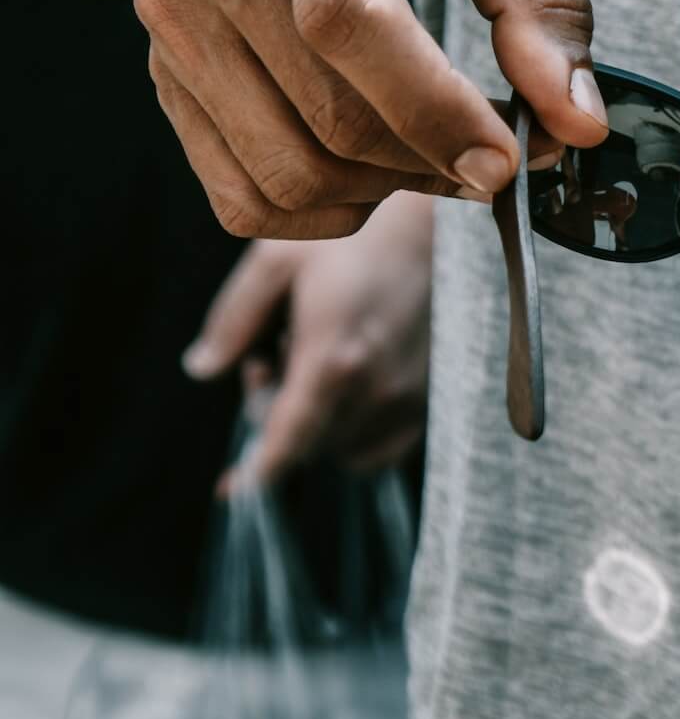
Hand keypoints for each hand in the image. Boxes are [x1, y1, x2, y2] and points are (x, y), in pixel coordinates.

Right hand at [132, 0, 607, 238]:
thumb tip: (577, 119)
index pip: (348, 16)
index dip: (432, 107)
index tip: (505, 159)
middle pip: (331, 116)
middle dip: (438, 160)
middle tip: (501, 151)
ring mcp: (173, 17)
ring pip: (293, 172)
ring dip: (391, 191)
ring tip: (437, 148)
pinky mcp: (165, 76)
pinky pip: (249, 200)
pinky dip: (329, 212)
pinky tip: (371, 166)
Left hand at [185, 191, 435, 489]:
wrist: (438, 227)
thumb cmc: (355, 232)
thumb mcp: (277, 260)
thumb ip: (233, 319)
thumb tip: (202, 368)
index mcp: (331, 358)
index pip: (287, 439)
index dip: (258, 472)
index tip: (234, 492)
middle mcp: (375, 389)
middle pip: (310, 444)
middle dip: (276, 417)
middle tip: (267, 358)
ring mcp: (409, 397)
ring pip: (346, 448)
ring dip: (317, 423)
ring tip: (311, 364)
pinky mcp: (430, 396)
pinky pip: (384, 444)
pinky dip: (354, 431)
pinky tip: (348, 383)